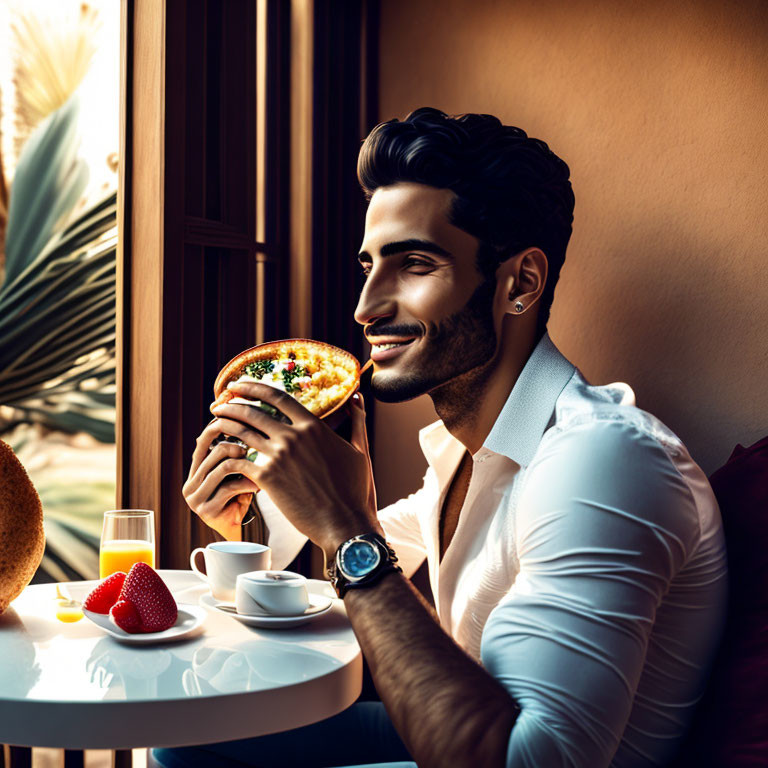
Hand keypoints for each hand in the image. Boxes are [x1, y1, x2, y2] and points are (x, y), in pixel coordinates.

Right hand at [183, 422, 258, 540]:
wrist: (239, 530)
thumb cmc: (239, 498)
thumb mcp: (233, 475)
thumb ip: (231, 457)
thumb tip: (243, 424)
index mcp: (194, 473)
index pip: (202, 443)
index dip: (218, 429)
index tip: (239, 422)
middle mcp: (190, 485)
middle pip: (214, 454)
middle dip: (237, 448)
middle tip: (253, 449)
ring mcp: (195, 499)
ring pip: (221, 469)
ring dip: (244, 465)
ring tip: (259, 465)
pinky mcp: (205, 510)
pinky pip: (228, 488)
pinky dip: (247, 483)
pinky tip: (259, 484)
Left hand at [210, 383, 381, 557]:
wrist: (344, 523)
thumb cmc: (355, 490)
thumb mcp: (360, 450)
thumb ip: (357, 421)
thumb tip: (358, 398)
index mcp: (313, 426)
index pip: (277, 396)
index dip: (254, 387)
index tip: (240, 385)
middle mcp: (293, 436)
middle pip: (253, 411)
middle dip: (231, 404)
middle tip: (219, 403)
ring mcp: (278, 456)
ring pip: (241, 432)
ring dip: (224, 425)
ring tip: (214, 423)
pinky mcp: (267, 478)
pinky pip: (239, 460)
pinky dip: (228, 455)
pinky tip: (221, 456)